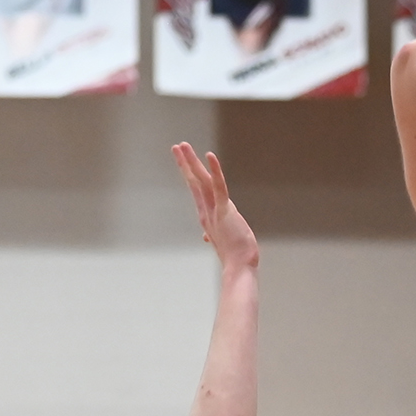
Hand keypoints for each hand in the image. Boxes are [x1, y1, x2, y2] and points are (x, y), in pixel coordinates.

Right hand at [173, 142, 257, 274]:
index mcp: (207, 216)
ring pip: (201, 181)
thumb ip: (214, 233)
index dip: (189, 173)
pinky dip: (215, 171)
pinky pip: (219, 187)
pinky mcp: (225, 211)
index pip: (196, 190)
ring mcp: (214, 211)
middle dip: (185, 163)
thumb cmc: (234, 256)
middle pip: (194, 182)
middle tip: (177, 146)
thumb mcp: (222, 240)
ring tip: (183, 146)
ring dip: (192, 162)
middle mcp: (207, 211)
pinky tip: (209, 156)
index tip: (183, 160)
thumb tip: (205, 236)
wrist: (239, 268)